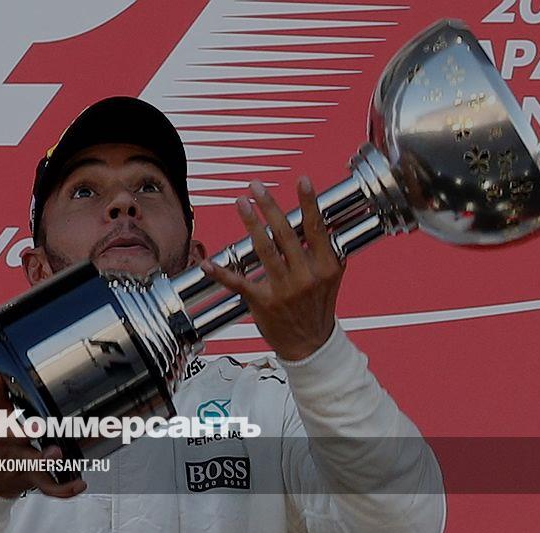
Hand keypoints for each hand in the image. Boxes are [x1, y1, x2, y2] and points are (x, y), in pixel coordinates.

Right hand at [0, 322, 86, 498]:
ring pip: (30, 462)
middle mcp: (2, 438)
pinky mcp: (30, 476)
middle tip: (31, 424)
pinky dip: (64, 488)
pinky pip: (48, 485)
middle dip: (18, 427)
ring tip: (57, 452)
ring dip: (44, 459)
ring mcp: (16, 459)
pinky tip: (80, 483)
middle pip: (8, 433)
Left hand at [201, 178, 343, 360]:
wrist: (310, 345)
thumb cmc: (318, 308)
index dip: (309, 203)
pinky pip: (240, 283)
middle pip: (286, 234)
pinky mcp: (263, 302)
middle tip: (257, 186)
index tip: (302, 180)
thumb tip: (323, 223)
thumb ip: (326, 252)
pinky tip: (208, 262)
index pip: (316, 229)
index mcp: (325, 267)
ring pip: (265, 250)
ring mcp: (283, 289)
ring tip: (241, 203)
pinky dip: (223, 273)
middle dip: (270, 206)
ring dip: (251, 224)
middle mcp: (305, 276)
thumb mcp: (331, 279)